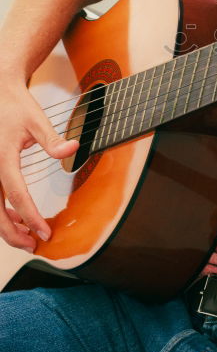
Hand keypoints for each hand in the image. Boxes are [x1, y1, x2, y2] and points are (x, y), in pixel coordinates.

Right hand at [0, 77, 77, 250]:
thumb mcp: (36, 119)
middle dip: (13, 233)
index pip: (15, 193)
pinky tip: (19, 220)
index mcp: (2, 157)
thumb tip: (73, 150)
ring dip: (7, 227)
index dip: (29, 216)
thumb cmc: (15, 106)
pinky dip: (4, 214)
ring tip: (28, 239)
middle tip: (34, 245)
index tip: (44, 232)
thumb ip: (53, 139)